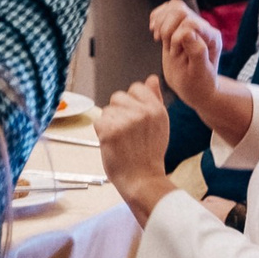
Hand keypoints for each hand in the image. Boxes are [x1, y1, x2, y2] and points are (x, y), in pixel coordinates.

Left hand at [95, 76, 177, 225]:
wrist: (143, 179)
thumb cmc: (150, 153)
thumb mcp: (159, 123)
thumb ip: (154, 98)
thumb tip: (151, 78)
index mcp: (156, 109)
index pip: (136, 87)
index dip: (131, 102)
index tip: (135, 118)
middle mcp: (142, 112)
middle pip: (117, 97)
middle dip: (119, 112)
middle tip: (128, 132)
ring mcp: (125, 120)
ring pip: (107, 110)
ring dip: (110, 122)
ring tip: (122, 139)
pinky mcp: (109, 130)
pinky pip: (98, 121)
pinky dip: (101, 132)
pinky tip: (113, 143)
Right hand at [150, 0, 223, 107]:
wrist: (194, 88)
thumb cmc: (198, 84)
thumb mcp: (199, 73)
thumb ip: (197, 51)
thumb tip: (186, 32)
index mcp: (211, 38)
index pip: (190, 23)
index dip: (176, 37)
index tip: (175, 54)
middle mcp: (203, 28)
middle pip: (180, 10)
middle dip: (167, 27)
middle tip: (164, 44)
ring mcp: (191, 26)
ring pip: (173, 6)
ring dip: (161, 21)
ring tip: (159, 38)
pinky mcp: (178, 27)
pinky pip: (167, 9)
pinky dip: (157, 17)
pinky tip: (154, 31)